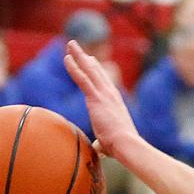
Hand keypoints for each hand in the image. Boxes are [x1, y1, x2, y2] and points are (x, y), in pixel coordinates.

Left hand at [64, 40, 139, 160]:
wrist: (126, 143)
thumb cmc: (120, 146)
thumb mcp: (110, 142)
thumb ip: (103, 143)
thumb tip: (99, 150)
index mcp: (115, 102)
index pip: (104, 82)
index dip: (97, 70)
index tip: (91, 60)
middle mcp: (111, 94)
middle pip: (97, 71)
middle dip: (86, 58)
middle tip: (77, 46)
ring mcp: (104, 94)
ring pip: (89, 70)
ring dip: (79, 55)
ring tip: (70, 43)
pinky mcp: (96, 98)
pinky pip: (82, 79)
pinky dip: (74, 68)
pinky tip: (66, 58)